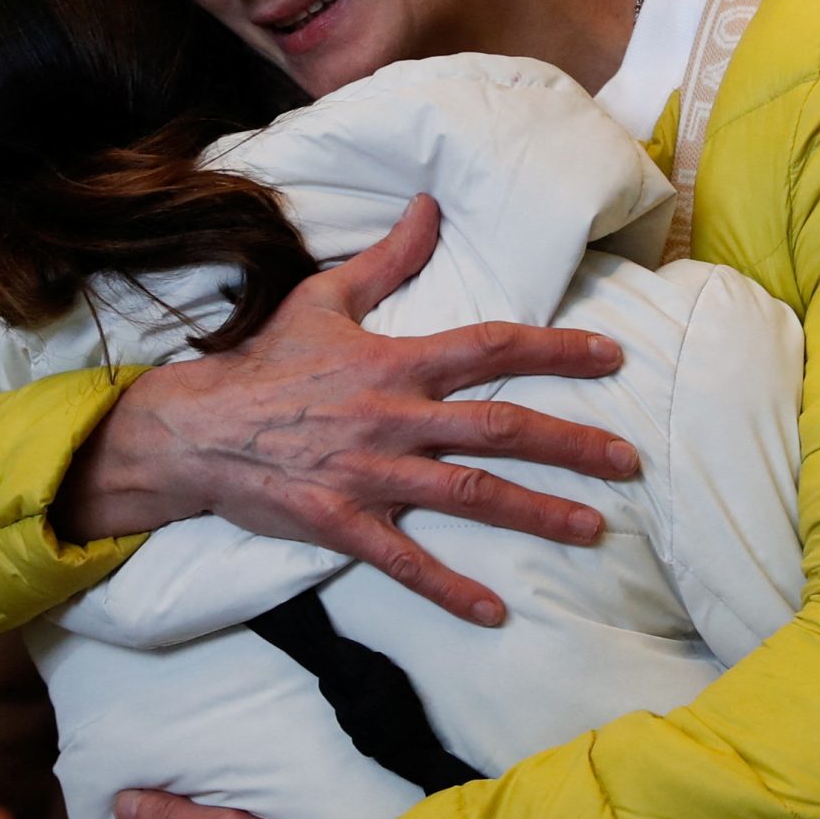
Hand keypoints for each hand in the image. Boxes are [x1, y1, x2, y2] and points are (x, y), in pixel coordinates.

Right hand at [57, 195, 637, 624]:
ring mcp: (371, 473)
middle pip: (500, 428)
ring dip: (536, 514)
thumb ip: (387, 258)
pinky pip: (405, 561)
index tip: (612, 358)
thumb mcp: (323, 299)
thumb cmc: (264, 363)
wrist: (191, 429)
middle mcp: (394, 416)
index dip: (555, 350)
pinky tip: (495, 613)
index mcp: (396, 361)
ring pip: (470, 494)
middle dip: (571, 445)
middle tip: (628, 461)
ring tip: (594, 529)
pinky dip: (450, 589)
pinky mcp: (342, 522)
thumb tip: (430, 205)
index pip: (492, 347)